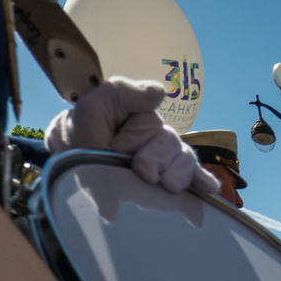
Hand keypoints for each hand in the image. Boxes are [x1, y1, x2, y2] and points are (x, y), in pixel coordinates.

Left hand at [45, 77, 216, 197]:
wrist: (72, 156)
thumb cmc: (86, 126)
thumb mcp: (97, 103)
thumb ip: (126, 93)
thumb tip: (159, 94)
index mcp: (145, 119)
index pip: (151, 125)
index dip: (135, 136)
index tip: (114, 145)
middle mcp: (158, 138)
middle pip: (170, 145)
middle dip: (156, 158)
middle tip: (141, 170)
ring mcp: (163, 160)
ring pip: (182, 162)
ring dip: (177, 174)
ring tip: (168, 185)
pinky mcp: (165, 179)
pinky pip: (191, 175)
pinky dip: (201, 179)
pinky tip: (208, 187)